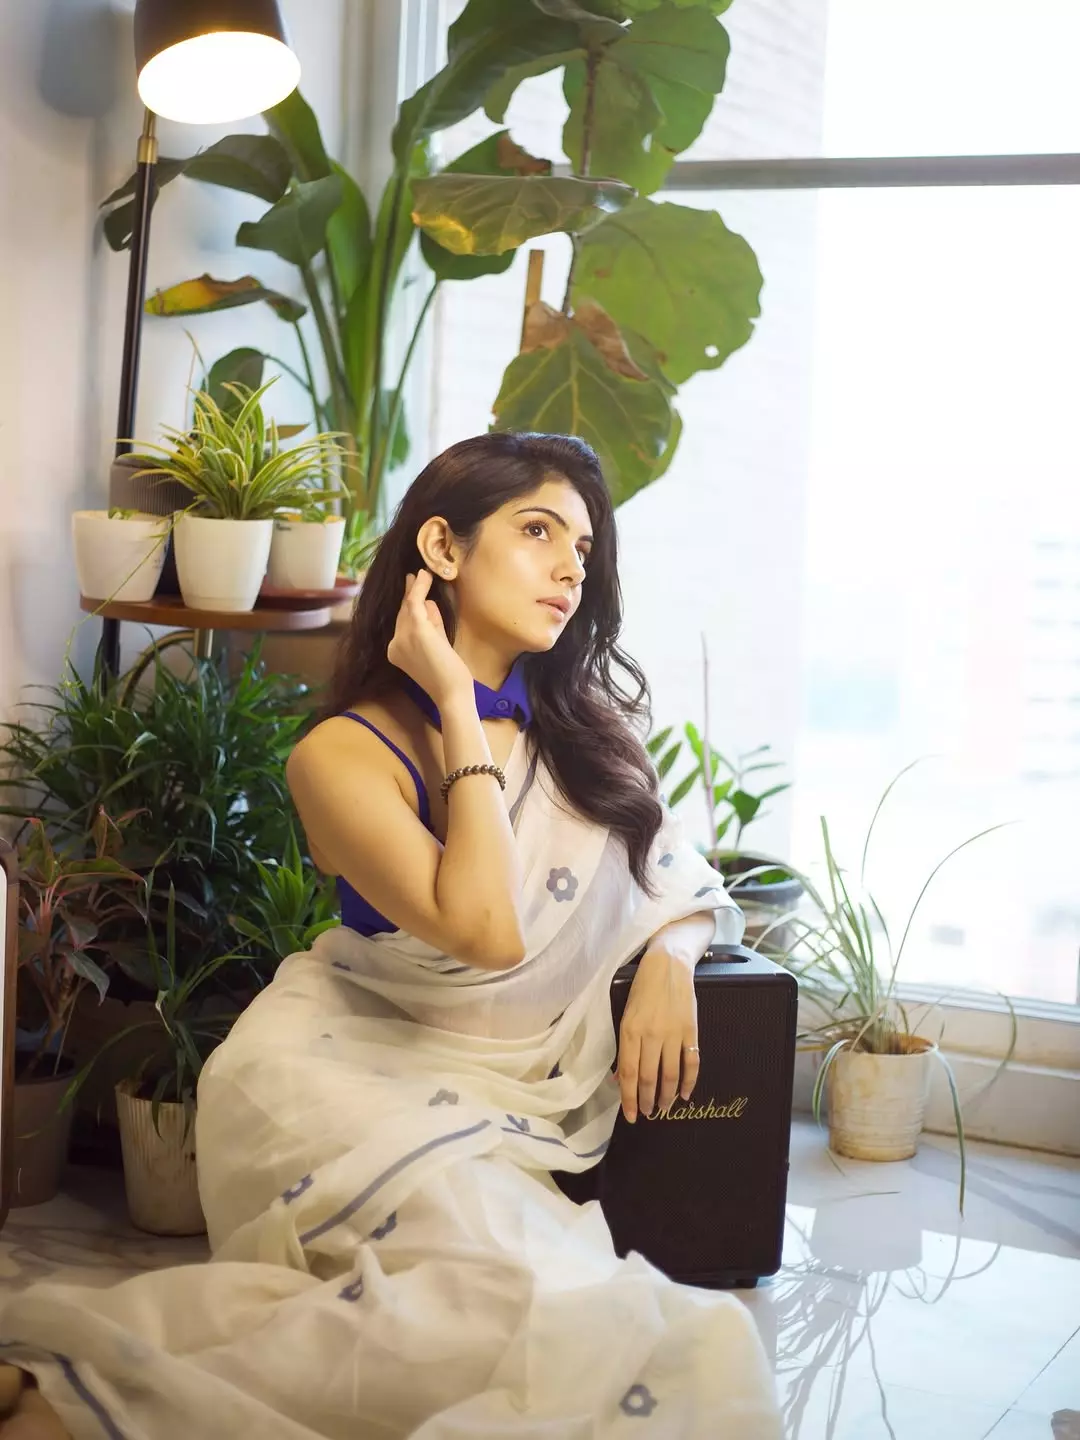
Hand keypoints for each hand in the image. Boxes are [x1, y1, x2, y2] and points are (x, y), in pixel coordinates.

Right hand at [386, 571, 473, 705]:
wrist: (452, 692)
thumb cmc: (448, 675)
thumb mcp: (437, 644)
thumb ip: (432, 625)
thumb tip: (428, 603)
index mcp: (396, 652)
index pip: (402, 623)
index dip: (408, 604)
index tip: (412, 588)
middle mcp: (394, 645)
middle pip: (404, 613)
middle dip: (410, 594)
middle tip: (414, 576)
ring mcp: (402, 638)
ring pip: (409, 607)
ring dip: (416, 588)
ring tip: (423, 574)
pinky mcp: (415, 631)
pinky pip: (415, 602)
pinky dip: (419, 588)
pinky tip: (424, 576)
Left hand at [616, 948, 699, 1122]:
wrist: (668, 964)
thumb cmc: (642, 989)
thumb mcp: (625, 1014)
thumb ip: (624, 1048)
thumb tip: (619, 1079)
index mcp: (630, 1031)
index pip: (629, 1073)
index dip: (629, 1098)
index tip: (631, 1116)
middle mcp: (651, 1035)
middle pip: (649, 1077)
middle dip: (647, 1101)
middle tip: (647, 1113)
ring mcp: (673, 1033)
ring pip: (670, 1074)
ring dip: (667, 1095)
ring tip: (663, 1107)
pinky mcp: (691, 1030)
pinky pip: (691, 1062)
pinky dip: (690, 1081)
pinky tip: (686, 1094)